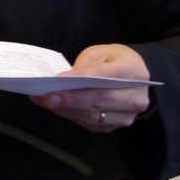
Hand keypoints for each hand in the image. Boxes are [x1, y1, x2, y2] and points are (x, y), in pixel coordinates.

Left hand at [29, 44, 152, 132]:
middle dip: (70, 99)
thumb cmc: (113, 61)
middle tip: (47, 96)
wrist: (132, 77)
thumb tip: (65, 81)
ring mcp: (125, 116)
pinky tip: (55, 107)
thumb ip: (86, 66)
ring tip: (44, 100)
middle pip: (99, 100)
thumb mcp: (101, 53)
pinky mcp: (113, 126)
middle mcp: (135, 98)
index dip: (81, 79)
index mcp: (134, 72)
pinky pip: (89, 124)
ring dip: (66, 109)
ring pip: (92, 116)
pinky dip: (70, 115)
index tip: (59, 80)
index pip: (105, 77)